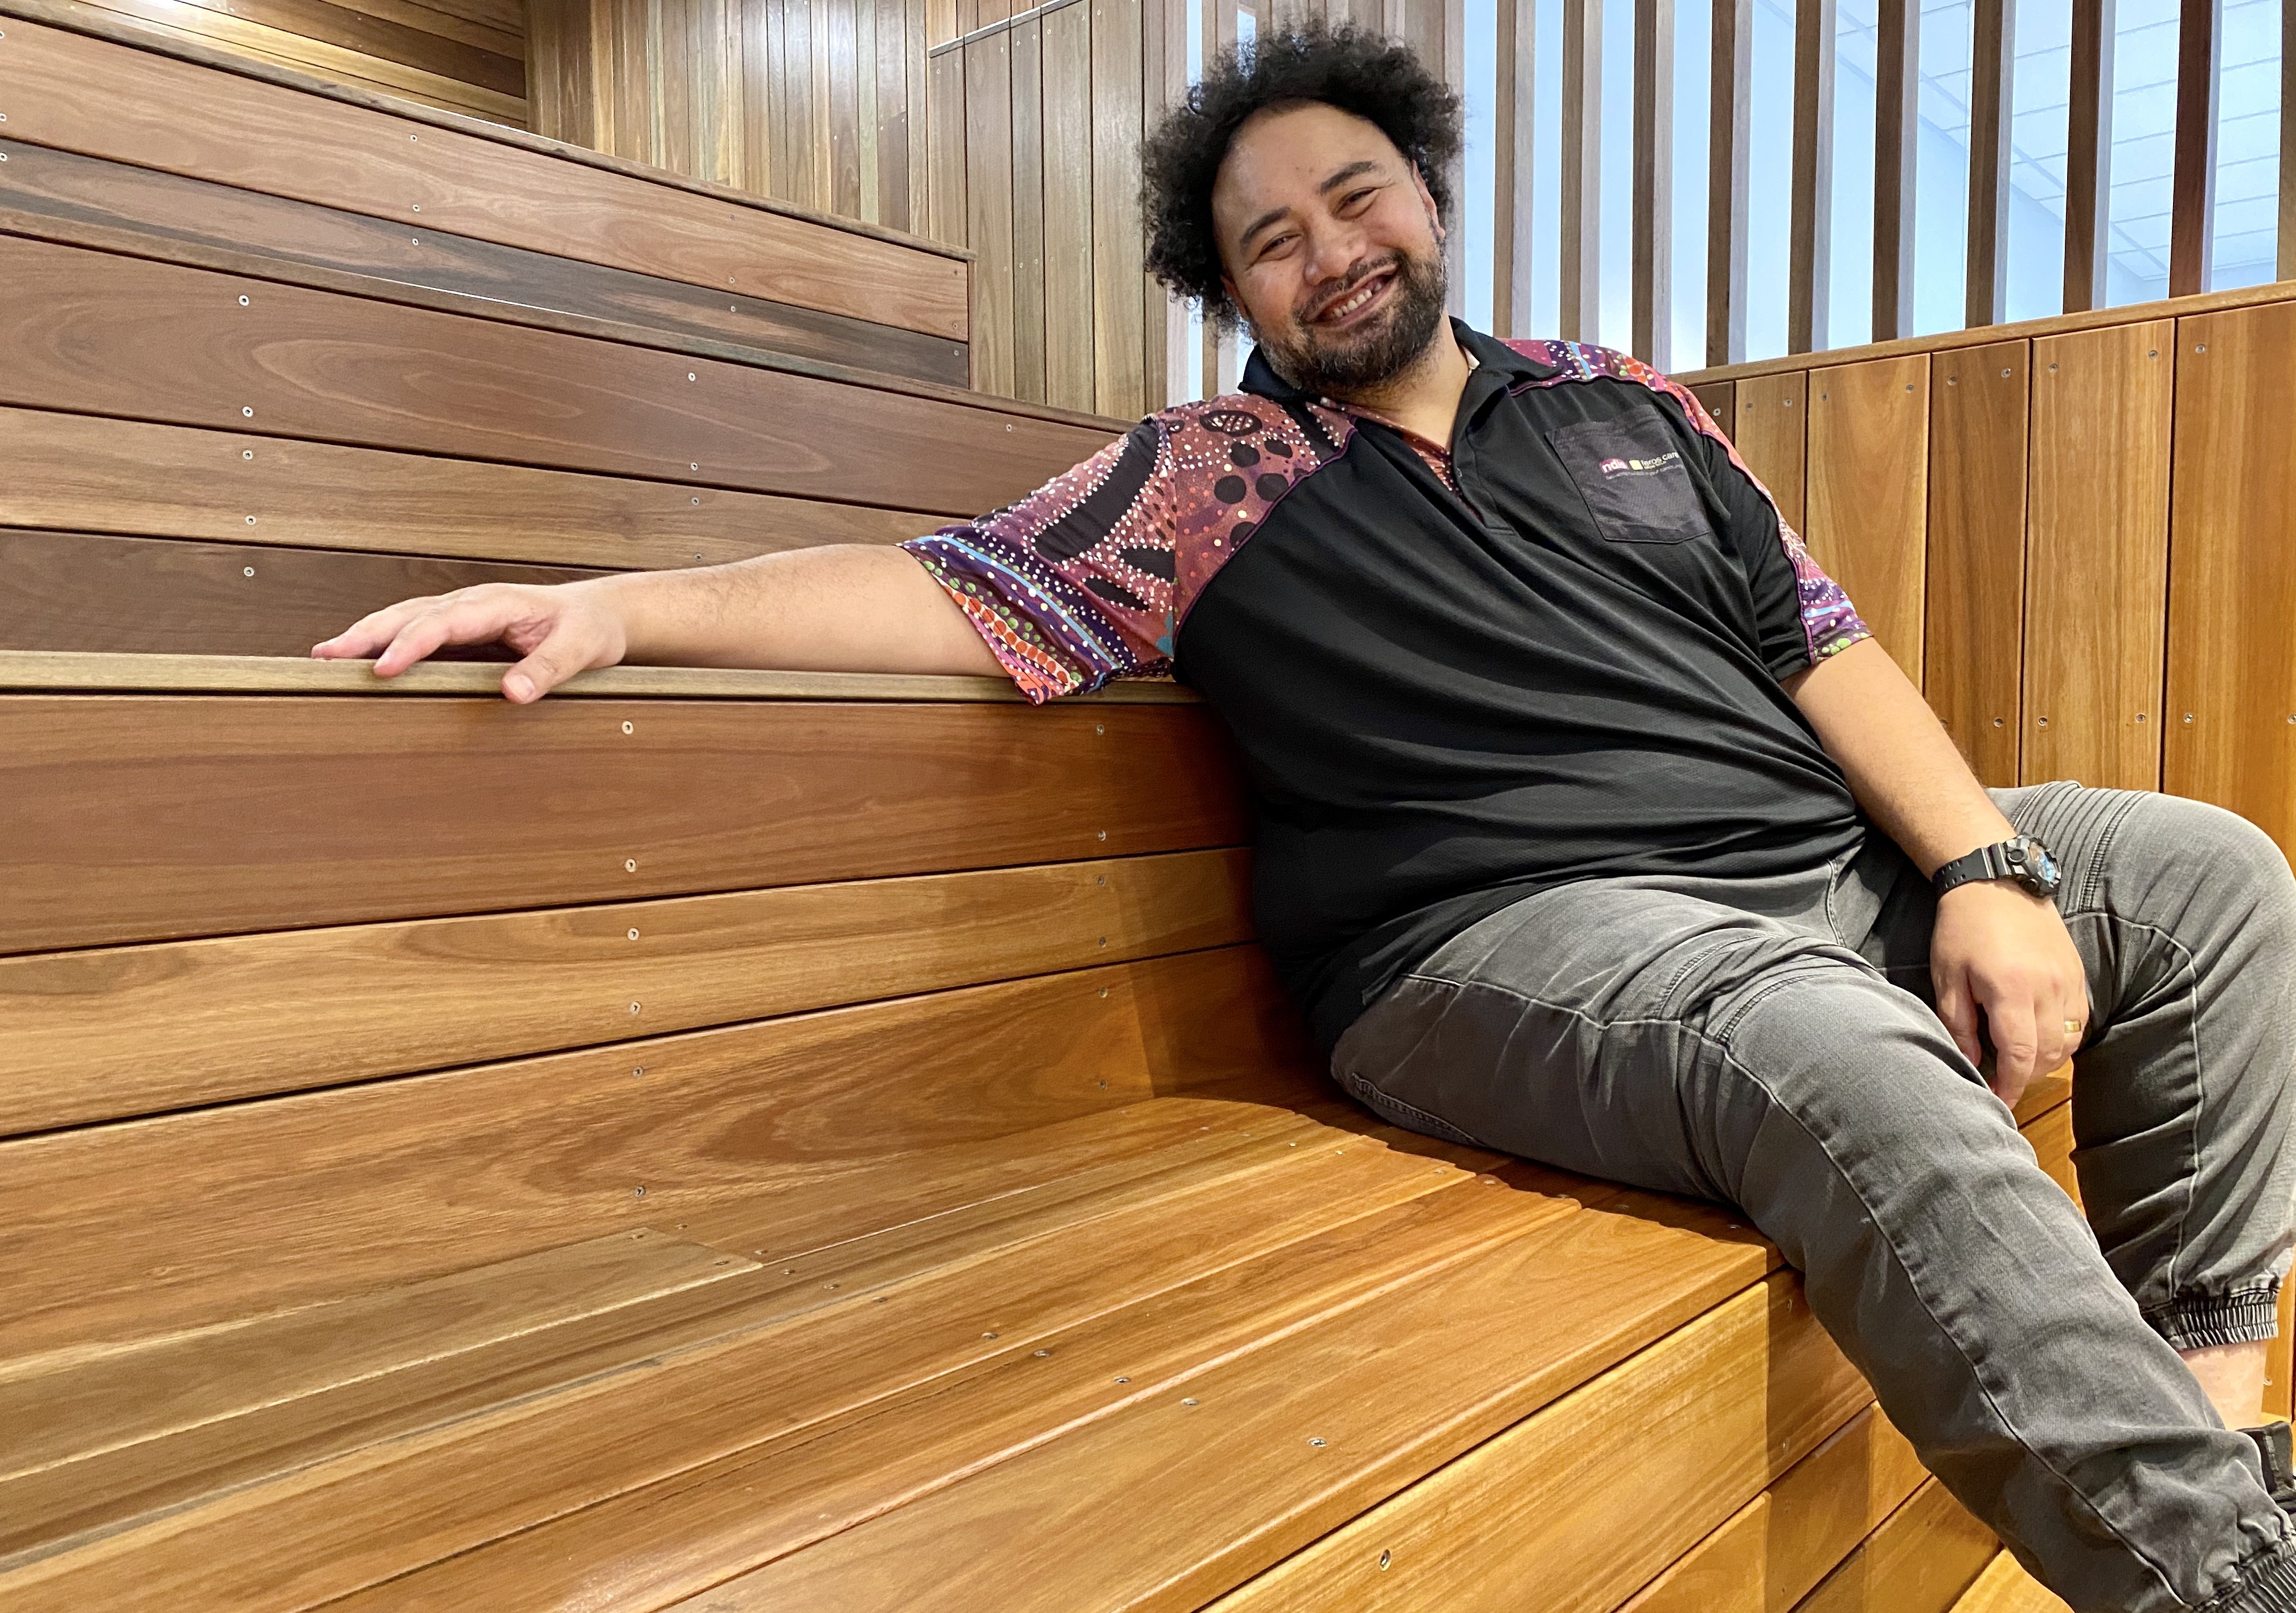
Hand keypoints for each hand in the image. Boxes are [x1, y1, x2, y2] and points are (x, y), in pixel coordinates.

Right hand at [310, 579, 629, 702]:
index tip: (385, 668)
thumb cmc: (588, 628)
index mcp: (497, 604)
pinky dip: (384, 642)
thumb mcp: (581, 649)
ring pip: (405, 619)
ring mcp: (463, 615)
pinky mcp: (461, 631)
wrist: (598, 614)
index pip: (444, 622)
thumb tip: (513, 692)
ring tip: (326, 656)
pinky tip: (360, 659)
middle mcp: (473, 604)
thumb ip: (549, 669)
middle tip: (327, 657)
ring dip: (366, 635)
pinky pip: (416, 631)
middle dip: (367, 634)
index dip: (411, 644)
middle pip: (410, 615)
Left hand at [1929, 879, 2092, 1107]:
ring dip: (2047, 1061)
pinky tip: (2041, 1038)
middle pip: (2049, 1054)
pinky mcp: (2078, 974)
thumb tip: (1971, 1064)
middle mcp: (2049, 989)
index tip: (1998, 1101)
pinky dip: (2063, 1038)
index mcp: (2012, 990)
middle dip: (2026, 1076)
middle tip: (2003, 1082)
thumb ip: (1959, 1024)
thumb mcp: (1947, 977)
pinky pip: (2079, 1021)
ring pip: (2069, 1041)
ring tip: (2019, 1062)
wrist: (1995, 882)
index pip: (2022, 1055)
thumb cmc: (1962, 929)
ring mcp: (2069, 981)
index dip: (2011, 1085)